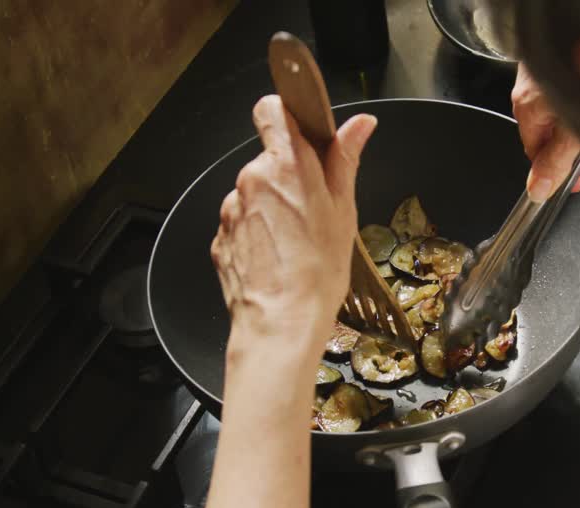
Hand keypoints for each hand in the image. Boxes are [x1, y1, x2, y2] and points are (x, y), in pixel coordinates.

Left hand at [212, 95, 377, 350]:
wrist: (279, 326)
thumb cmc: (318, 273)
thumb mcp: (343, 211)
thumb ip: (345, 159)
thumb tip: (360, 124)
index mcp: (285, 165)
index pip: (272, 109)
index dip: (287, 116)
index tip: (304, 135)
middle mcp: (250, 180)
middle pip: (268, 159)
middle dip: (289, 177)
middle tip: (314, 211)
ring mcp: (230, 210)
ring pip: (254, 194)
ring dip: (272, 209)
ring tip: (295, 244)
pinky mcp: (220, 238)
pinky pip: (241, 224)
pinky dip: (257, 235)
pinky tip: (277, 260)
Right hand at [512, 63, 579, 200]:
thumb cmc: (577, 75)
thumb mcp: (570, 131)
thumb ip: (555, 163)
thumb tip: (537, 190)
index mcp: (526, 109)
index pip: (535, 154)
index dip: (558, 170)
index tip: (578, 180)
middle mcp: (530, 90)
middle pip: (550, 133)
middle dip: (575, 148)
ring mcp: (545, 74)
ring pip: (562, 113)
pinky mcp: (561, 63)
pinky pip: (571, 92)